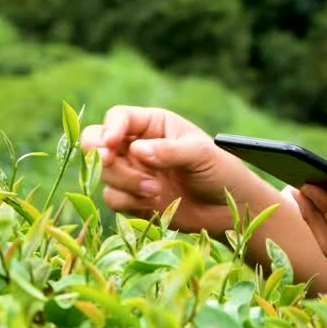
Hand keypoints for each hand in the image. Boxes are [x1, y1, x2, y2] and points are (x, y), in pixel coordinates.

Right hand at [81, 105, 273, 234]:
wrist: (229, 209)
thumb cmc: (220, 172)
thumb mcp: (201, 155)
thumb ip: (169, 151)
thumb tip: (136, 151)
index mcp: (153, 124)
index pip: (119, 117)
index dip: (110, 129)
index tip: (112, 144)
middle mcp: (137, 145)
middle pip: (96, 142)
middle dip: (101, 154)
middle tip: (110, 163)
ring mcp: (133, 172)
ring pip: (103, 173)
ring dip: (124, 182)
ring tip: (155, 191)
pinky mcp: (132, 198)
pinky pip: (112, 197)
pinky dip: (128, 201)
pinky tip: (153, 203)